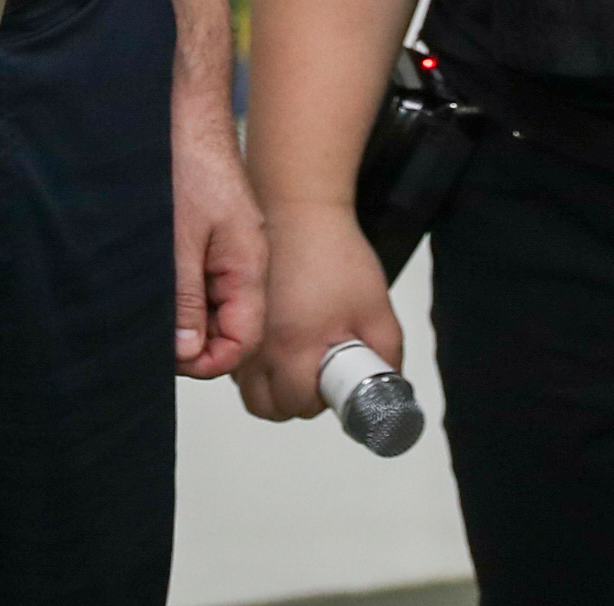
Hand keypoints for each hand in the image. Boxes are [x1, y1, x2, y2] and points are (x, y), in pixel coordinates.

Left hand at [171, 89, 265, 381]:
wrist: (187, 116)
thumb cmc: (189, 164)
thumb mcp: (178, 241)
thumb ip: (185, 299)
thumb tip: (186, 352)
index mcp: (248, 267)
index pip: (243, 340)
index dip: (208, 361)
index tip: (172, 358)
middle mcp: (245, 264)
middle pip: (229, 329)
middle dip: (193, 341)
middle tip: (153, 335)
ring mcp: (230, 253)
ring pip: (213, 308)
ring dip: (183, 317)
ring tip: (150, 309)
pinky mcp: (214, 241)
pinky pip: (203, 282)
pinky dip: (181, 292)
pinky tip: (157, 285)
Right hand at [238, 202, 403, 421]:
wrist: (297, 208)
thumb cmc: (335, 255)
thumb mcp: (377, 308)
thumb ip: (386, 355)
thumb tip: (386, 387)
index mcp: (293, 347)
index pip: (298, 404)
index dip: (321, 400)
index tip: (334, 382)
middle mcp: (256, 345)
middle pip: (264, 405)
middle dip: (292, 400)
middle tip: (315, 376)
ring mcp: (236, 329)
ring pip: (245, 384)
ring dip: (270, 383)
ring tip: (298, 356)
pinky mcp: (227, 314)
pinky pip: (235, 357)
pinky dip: (254, 361)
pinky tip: (278, 338)